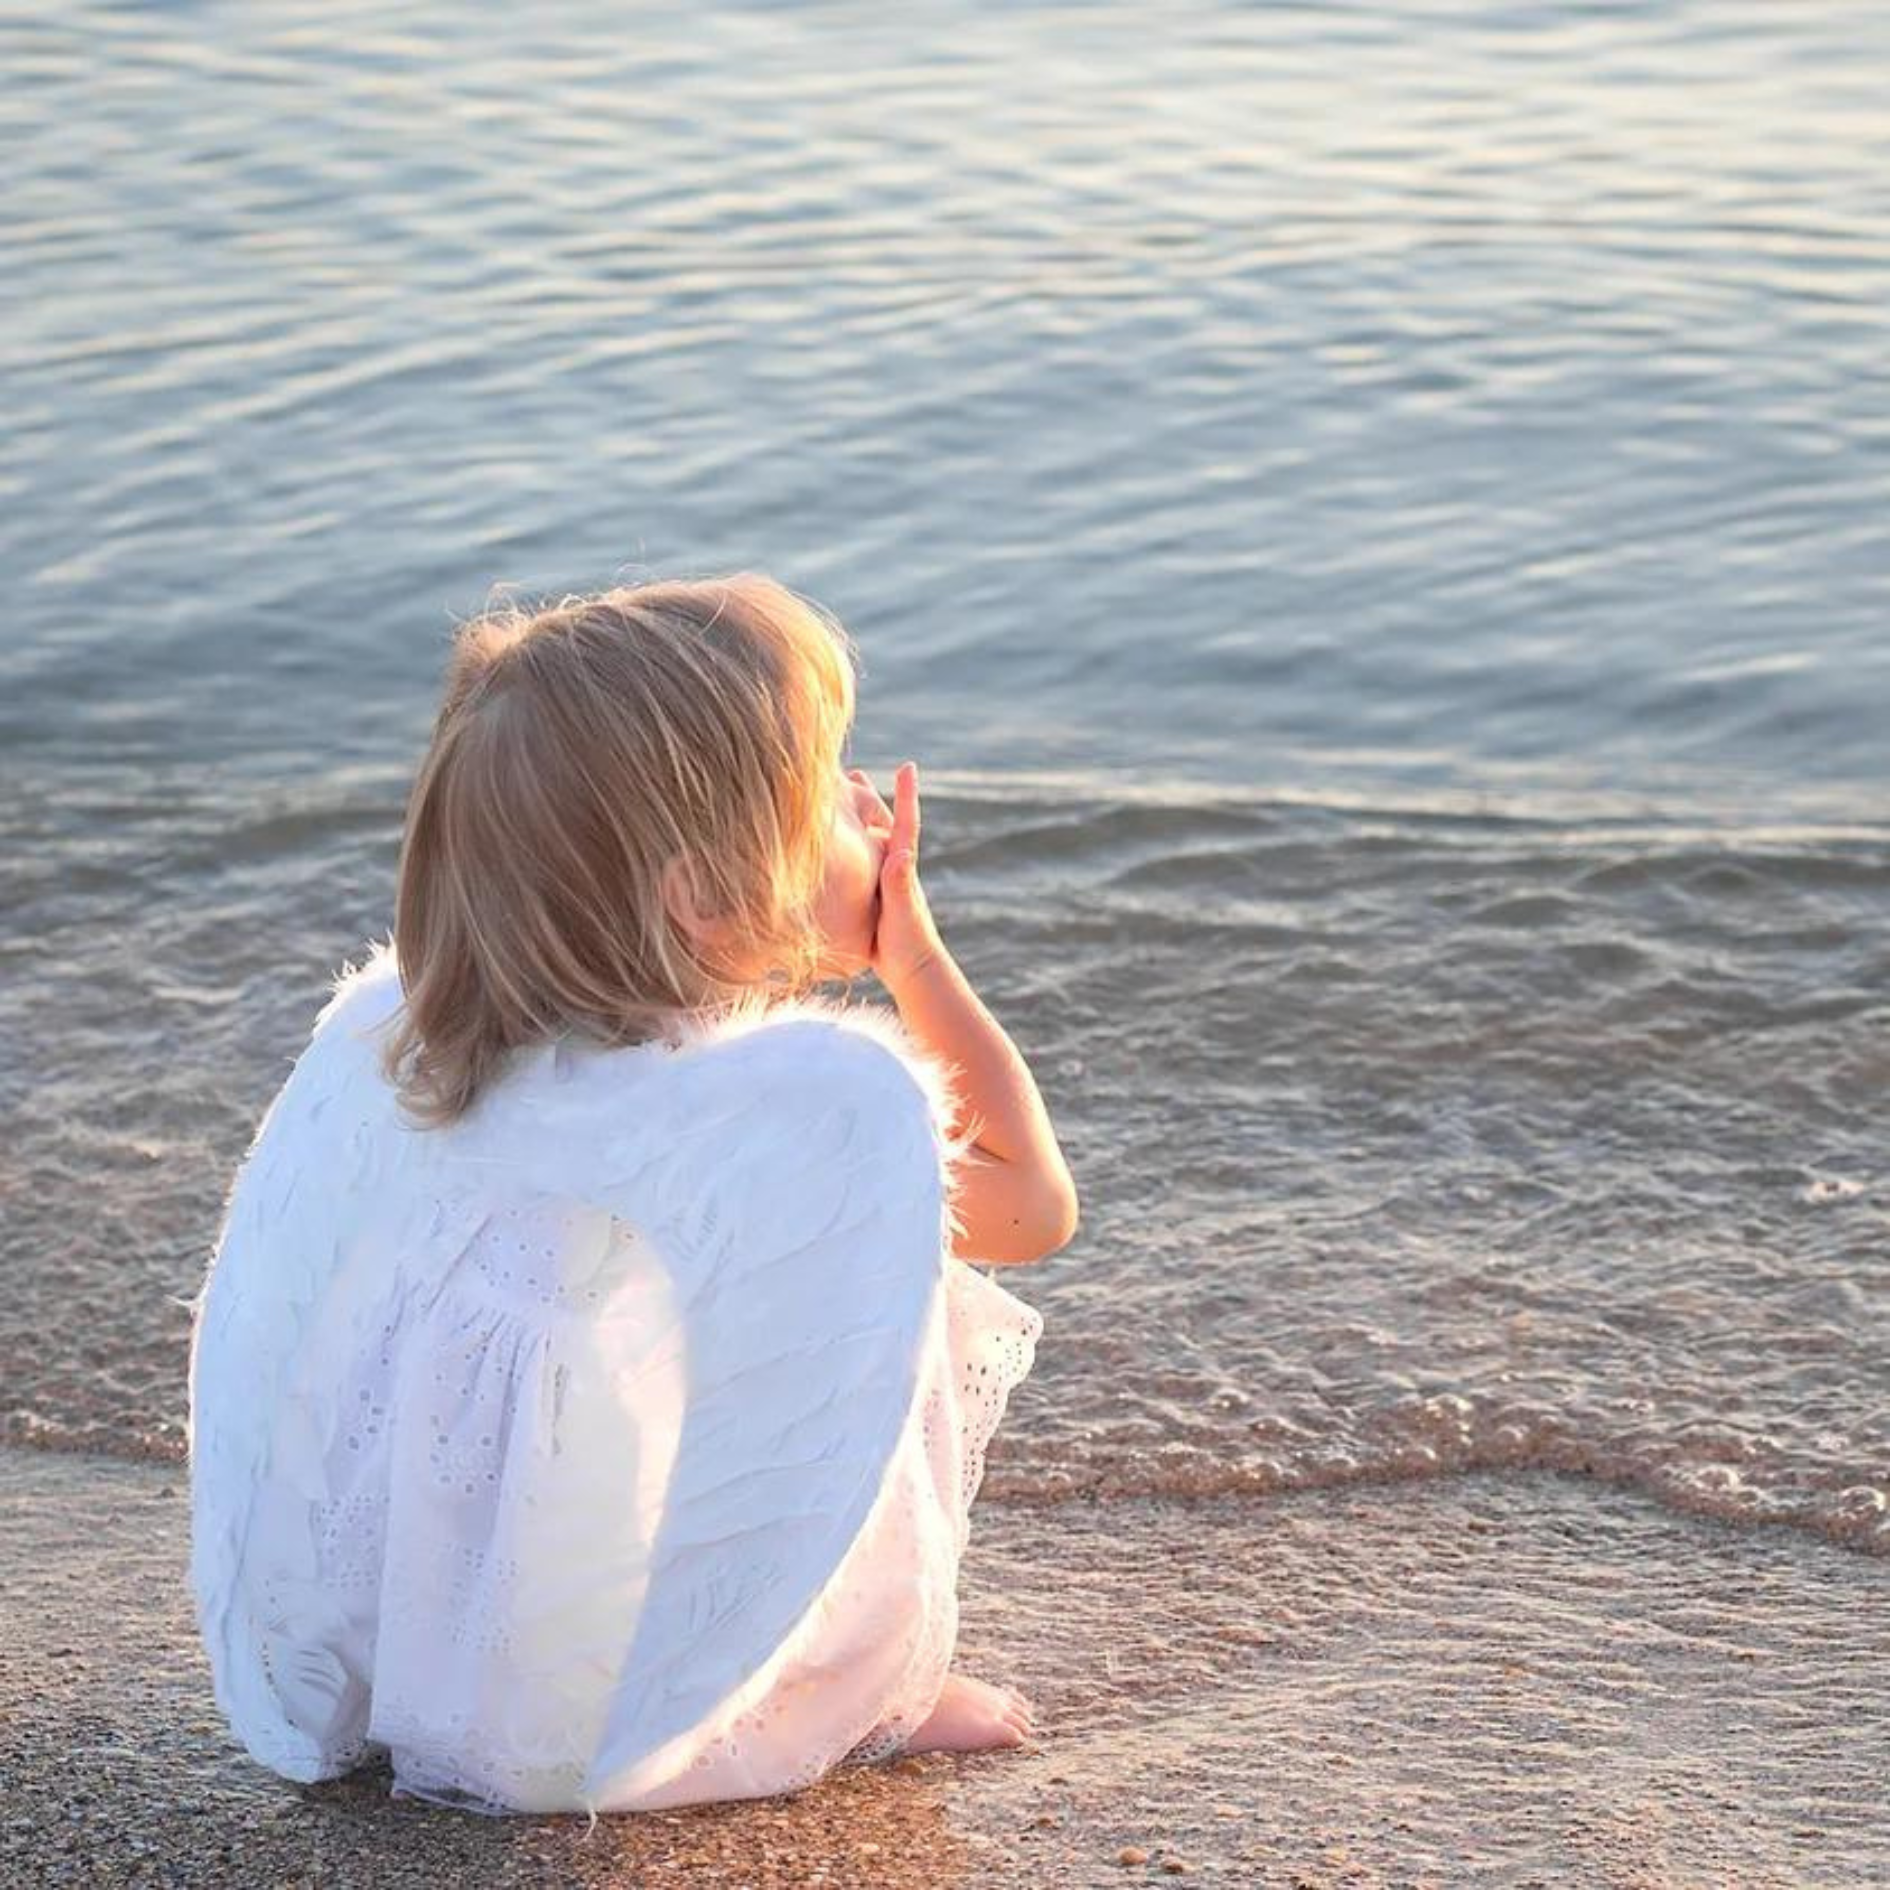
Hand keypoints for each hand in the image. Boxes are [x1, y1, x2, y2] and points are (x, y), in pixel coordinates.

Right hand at [852, 761, 944, 992]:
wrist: (911, 971)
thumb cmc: (908, 943)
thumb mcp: (902, 912)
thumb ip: (899, 884)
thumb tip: (900, 855)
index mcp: (902, 866)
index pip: (905, 823)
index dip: (906, 795)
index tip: (908, 767)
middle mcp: (894, 867)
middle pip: (880, 824)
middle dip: (868, 799)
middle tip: (853, 773)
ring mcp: (881, 881)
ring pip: (865, 842)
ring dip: (853, 820)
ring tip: (837, 801)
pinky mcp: (870, 895)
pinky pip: (855, 864)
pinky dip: (844, 848)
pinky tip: (829, 850)